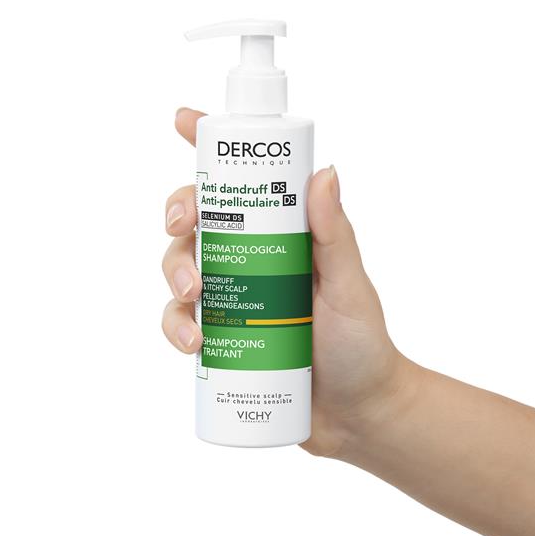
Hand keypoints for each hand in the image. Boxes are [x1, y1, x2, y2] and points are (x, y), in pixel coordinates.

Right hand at [161, 107, 413, 456]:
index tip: (184, 121)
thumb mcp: (350, 286)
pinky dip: (175, 326)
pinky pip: (178, 321)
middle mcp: (248, 257)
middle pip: (197, 219)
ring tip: (194, 294)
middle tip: (180, 226)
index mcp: (282, 234)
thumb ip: (335, 234)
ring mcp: (229, 296)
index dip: (208, 146)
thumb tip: (325, 171)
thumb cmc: (361, 344)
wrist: (356, 414)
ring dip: (173, 271)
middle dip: (179, 212)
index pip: (242, 182)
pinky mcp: (216, 336)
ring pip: (178, 265)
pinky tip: (194, 342)